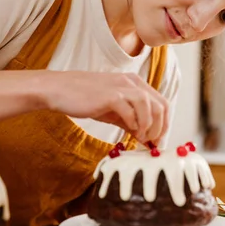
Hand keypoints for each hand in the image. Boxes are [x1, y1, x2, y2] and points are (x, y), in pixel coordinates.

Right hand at [41, 71, 169, 143]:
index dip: (165, 123)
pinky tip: (128, 131)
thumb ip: (131, 122)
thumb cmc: (85, 99)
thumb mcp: (114, 111)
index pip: (162, 102)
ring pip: (149, 106)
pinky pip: (130, 111)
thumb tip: (146, 139)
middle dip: (159, 128)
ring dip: (148, 126)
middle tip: (151, 143)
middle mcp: (131, 82)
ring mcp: (121, 87)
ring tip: (140, 138)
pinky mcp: (110, 96)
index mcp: (135, 83)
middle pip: (160, 105)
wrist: (59, 90)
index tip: (158, 140)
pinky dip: (133, 123)